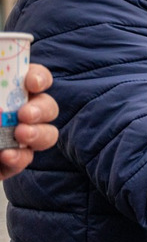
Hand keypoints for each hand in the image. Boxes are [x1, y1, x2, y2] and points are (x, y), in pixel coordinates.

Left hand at [1, 64, 58, 180]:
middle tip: (25, 115)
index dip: (39, 78)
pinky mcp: (8, 163)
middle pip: (47, 107)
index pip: (33, 79)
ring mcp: (15, 138)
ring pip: (46, 134)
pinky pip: (24, 160)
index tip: (33, 84)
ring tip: (21, 136)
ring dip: (39, 134)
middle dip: (43, 109)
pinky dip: (19, 158)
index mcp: (6, 90)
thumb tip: (4, 105)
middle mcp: (15, 111)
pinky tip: (6, 157)